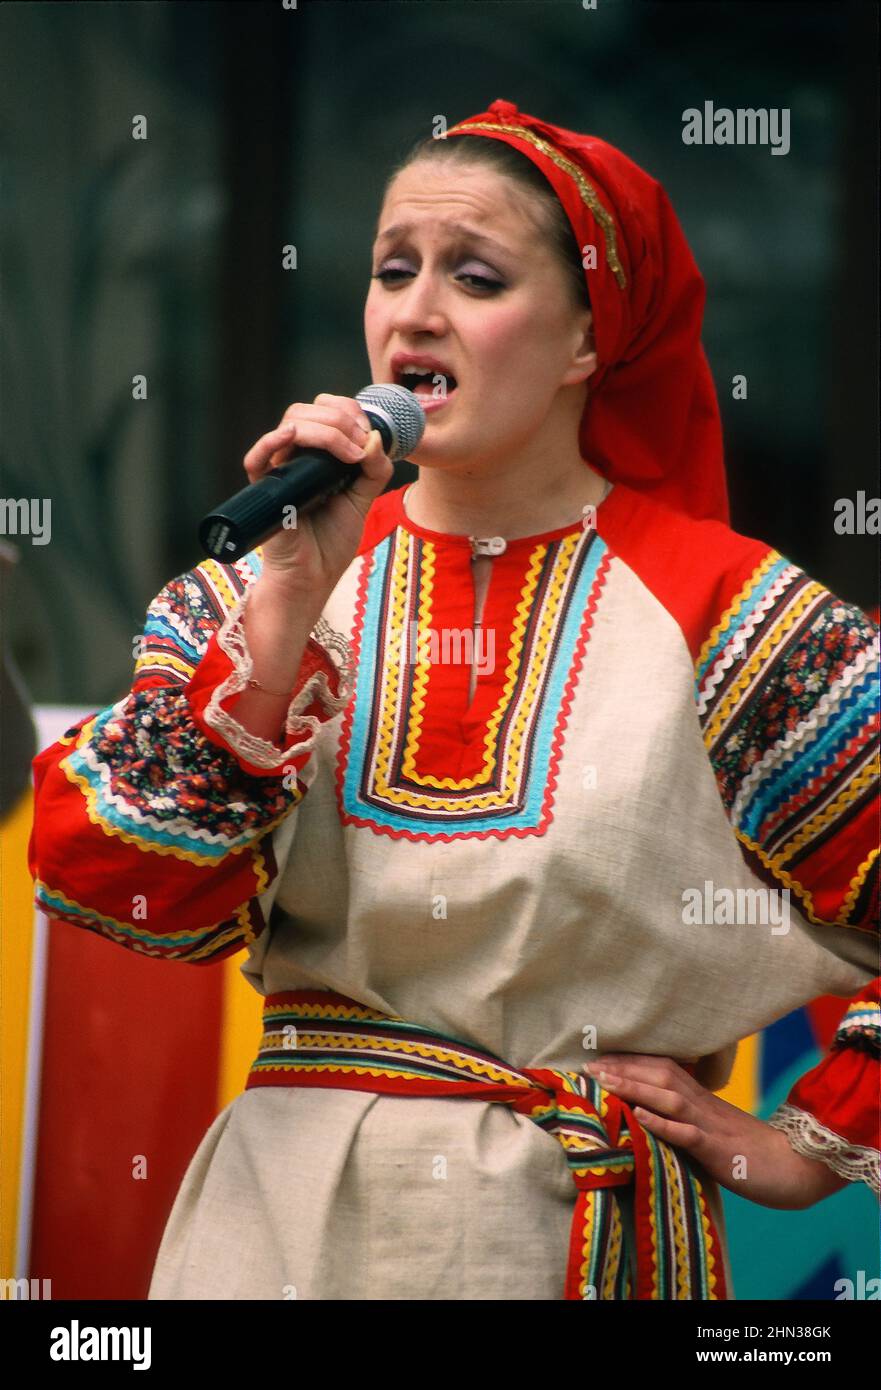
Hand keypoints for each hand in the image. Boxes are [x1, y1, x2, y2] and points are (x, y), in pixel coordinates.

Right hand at [243, 393, 394, 595]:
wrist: (313, 578)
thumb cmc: (332, 542)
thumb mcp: (363, 500)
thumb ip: (375, 469)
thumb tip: (375, 436)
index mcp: (317, 455)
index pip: (324, 412)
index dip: (347, 411)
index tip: (367, 431)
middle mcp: (295, 457)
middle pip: (307, 411)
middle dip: (340, 419)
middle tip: (360, 442)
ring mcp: (279, 471)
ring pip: (289, 424)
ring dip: (325, 429)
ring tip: (349, 453)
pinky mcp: (265, 491)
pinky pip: (257, 459)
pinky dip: (271, 441)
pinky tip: (291, 435)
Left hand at [583, 1053, 848, 1209]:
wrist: (796, 1166)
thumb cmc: (751, 1152)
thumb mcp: (714, 1129)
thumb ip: (687, 1120)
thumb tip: (654, 1116)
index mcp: (702, 1100)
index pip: (663, 1069)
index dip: (631, 1061)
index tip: (599, 1058)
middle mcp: (704, 1106)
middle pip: (660, 1076)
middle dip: (623, 1069)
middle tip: (588, 1065)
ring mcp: (711, 1126)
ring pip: (669, 1098)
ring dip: (635, 1087)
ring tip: (604, 1081)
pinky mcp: (719, 1151)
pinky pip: (689, 1135)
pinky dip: (663, 1124)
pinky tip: (640, 1117)